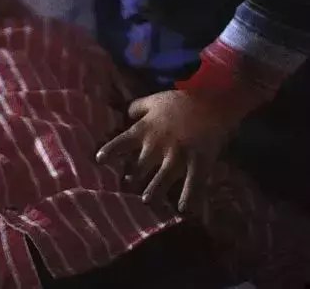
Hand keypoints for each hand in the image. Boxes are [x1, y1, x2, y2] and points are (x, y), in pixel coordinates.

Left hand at [96, 90, 238, 212]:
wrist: (211, 101)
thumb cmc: (179, 101)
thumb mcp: (154, 99)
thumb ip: (136, 107)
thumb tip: (124, 115)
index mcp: (145, 130)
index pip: (121, 142)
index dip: (109, 152)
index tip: (98, 160)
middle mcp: (158, 146)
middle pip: (139, 168)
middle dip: (132, 180)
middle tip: (127, 187)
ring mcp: (178, 156)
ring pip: (161, 180)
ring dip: (153, 193)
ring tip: (148, 201)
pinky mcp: (198, 163)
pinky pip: (192, 184)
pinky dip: (189, 199)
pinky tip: (184, 210)